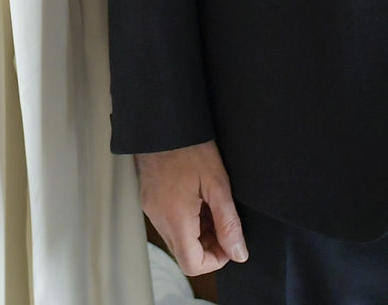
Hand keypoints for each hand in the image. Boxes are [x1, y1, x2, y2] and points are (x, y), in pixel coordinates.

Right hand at [136, 141, 247, 275]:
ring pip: (176, 239)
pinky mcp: (149, 199)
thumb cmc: (189, 147)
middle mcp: (158, 218)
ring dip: (197, 233)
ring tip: (211, 205)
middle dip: (208, 246)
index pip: (192, 264)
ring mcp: (151, 209)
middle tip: (223, 222)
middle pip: (184, 254)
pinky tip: (197, 198)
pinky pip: (168, 223)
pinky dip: (185, 220)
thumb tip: (238, 253)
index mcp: (175, 218)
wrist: (163, 122)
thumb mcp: (217, 184)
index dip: (216, 260)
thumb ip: (228, 223)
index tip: (229, 242)